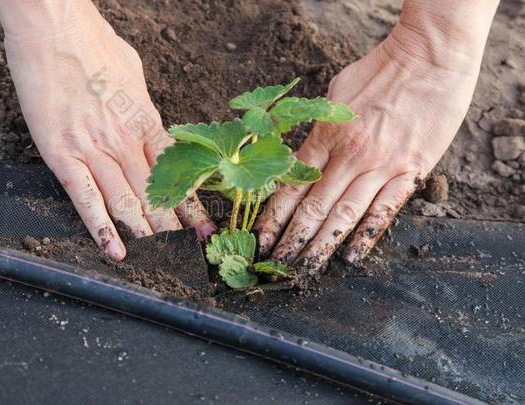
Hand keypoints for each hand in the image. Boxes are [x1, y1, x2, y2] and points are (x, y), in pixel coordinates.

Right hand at [0, 1, 214, 259]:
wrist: (53, 27)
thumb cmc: (93, 42)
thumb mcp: (133, 72)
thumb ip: (143, 104)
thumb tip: (150, 122)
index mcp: (146, 120)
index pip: (177, 173)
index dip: (193, 203)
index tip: (205, 226)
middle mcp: (126, 140)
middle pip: (157, 193)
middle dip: (175, 228)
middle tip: (190, 253)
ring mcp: (95, 149)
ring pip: (127, 202)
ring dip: (146, 234)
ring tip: (161, 261)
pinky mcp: (63, 154)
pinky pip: (86, 198)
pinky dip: (100, 228)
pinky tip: (114, 250)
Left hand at [255, 18, 488, 272]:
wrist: (430, 57)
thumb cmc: (378, 71)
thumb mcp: (334, 94)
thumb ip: (318, 130)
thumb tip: (299, 158)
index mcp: (326, 134)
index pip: (292, 184)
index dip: (274, 215)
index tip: (261, 238)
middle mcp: (349, 155)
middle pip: (314, 206)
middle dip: (292, 239)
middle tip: (277, 266)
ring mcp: (380, 165)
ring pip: (344, 214)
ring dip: (322, 245)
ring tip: (304, 269)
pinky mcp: (410, 171)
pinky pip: (385, 210)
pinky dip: (367, 235)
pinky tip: (351, 255)